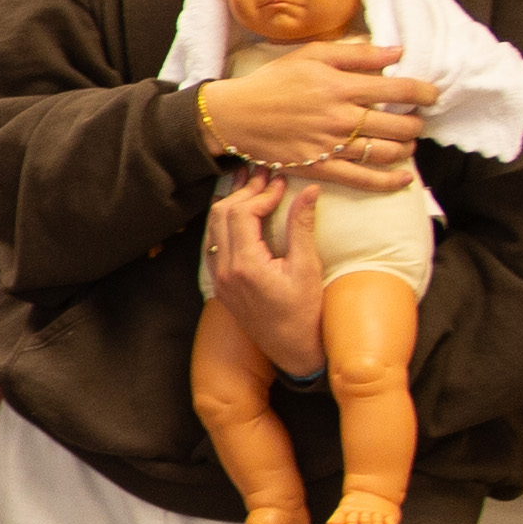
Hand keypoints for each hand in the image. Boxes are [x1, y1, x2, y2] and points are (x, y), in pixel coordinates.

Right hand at [200, 37, 433, 190]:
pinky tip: (404, 178)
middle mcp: (342, 118)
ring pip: (387, 152)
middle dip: (416, 122)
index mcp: (342, 87)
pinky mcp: (321, 168)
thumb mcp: (312, 55)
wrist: (235, 116)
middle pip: (400, 125)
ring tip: (407, 142)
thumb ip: (358, 53)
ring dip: (407, 147)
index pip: (400, 91)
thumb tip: (398, 52)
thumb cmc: (273, 81)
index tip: (431, 95)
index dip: (425, 93)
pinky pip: (363, 179)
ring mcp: (332, 146)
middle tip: (415, 119)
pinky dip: (389, 181)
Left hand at [208, 173, 330, 379]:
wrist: (292, 348)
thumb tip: (308, 189)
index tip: (281, 183)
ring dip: (232, 204)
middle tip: (263, 175)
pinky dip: (226, 223)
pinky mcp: (221, 282)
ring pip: (214, 228)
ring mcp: (219, 277)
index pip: (241, 214)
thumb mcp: (308, 268)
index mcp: (244, 266)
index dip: (261, 194)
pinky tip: (242, 212)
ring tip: (251, 184)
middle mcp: (224, 270)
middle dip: (243, 192)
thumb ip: (302, 227)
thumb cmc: (305, 312)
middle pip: (221, 216)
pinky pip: (215, 243)